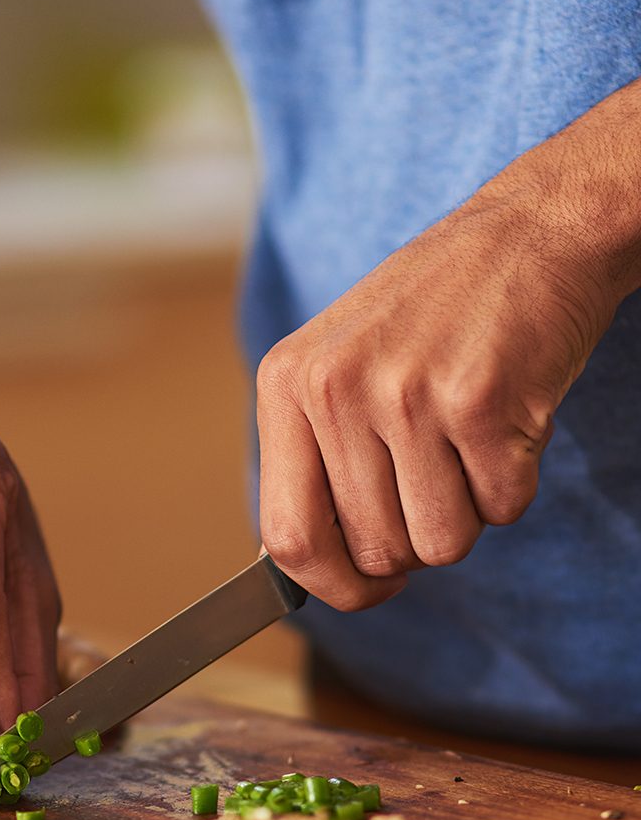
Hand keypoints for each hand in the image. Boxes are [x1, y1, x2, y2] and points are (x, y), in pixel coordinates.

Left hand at [255, 186, 614, 609]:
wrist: (532, 230)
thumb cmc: (431, 313)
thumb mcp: (338, 367)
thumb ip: (313, 459)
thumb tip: (300, 566)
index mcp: (286, 385)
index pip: (287, 537)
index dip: (330, 586)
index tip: (364, 589)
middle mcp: (334, 390)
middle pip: (375, 551)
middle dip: (416, 540)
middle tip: (436, 478)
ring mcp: (405, 395)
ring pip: (440, 544)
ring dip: (467, 513)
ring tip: (466, 442)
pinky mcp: (481, 401)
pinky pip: (503, 509)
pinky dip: (514, 483)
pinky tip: (505, 421)